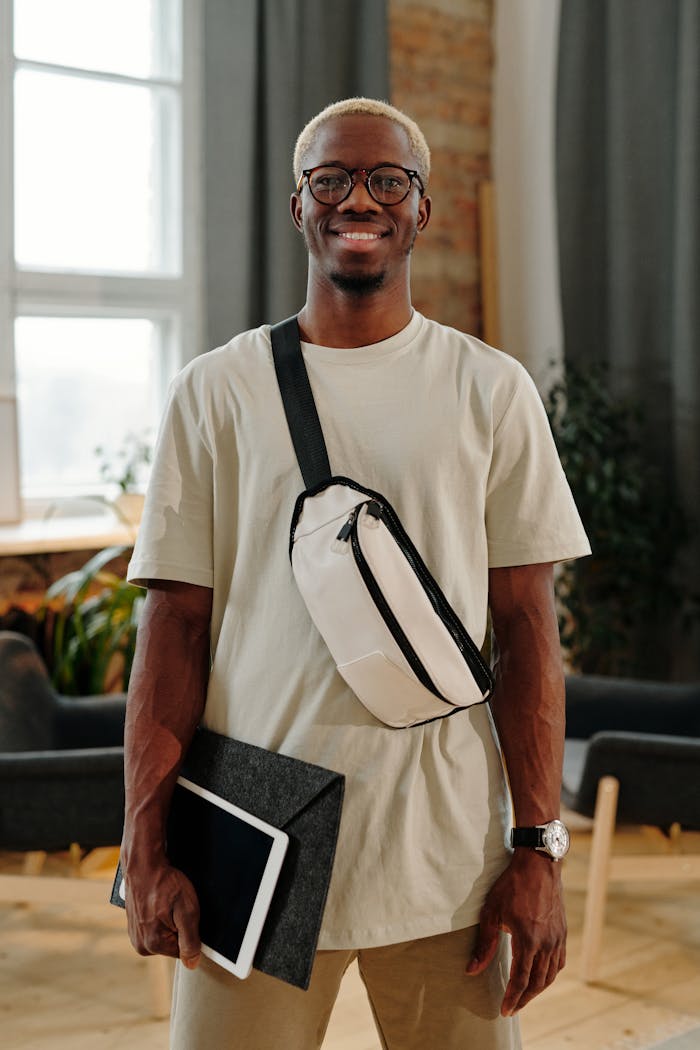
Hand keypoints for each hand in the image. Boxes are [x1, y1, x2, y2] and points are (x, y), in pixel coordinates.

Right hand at [124, 862, 201, 968]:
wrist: (143, 865)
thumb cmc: (165, 883)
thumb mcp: (187, 909)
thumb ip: (190, 940)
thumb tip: (192, 964)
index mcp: (154, 944)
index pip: (184, 950)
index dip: (190, 931)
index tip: (183, 913)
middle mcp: (141, 945)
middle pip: (173, 944)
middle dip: (179, 926)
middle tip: (175, 906)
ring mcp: (136, 936)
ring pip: (164, 936)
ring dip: (169, 921)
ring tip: (166, 903)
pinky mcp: (134, 926)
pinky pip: (155, 928)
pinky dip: (160, 917)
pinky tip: (158, 903)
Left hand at [466, 850, 565, 1014]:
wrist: (538, 865)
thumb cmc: (511, 886)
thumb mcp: (491, 912)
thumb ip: (484, 944)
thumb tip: (471, 970)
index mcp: (528, 940)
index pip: (521, 980)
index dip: (512, 998)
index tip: (504, 1011)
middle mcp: (546, 943)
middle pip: (537, 983)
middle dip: (524, 999)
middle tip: (512, 1008)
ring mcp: (557, 939)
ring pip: (550, 975)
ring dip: (537, 990)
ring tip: (524, 997)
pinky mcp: (562, 933)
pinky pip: (559, 962)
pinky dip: (549, 975)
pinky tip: (541, 976)